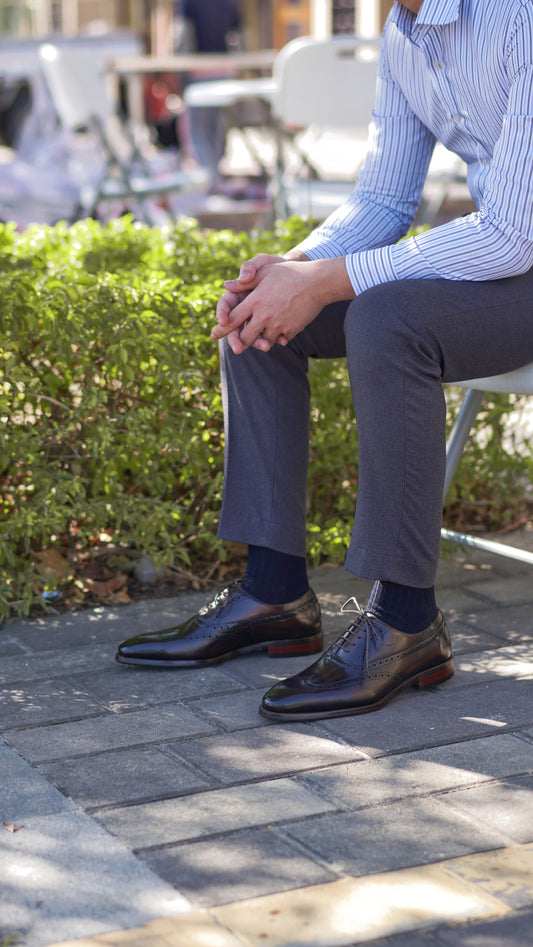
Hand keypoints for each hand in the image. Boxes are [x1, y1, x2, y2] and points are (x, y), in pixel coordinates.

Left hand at [212, 257, 353, 354]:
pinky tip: (279, 334)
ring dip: (260, 340)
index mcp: (254, 301)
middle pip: (245, 336)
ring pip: (262, 341)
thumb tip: (226, 285)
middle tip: (237, 344)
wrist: (317, 283)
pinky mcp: (290, 331)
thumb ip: (246, 281)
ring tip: (261, 338)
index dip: (221, 329)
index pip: (231, 319)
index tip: (213, 335)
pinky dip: (278, 338)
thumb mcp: (265, 272)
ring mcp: (278, 325)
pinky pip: (279, 340)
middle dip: (240, 340)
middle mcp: (263, 316)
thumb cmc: (289, 273)